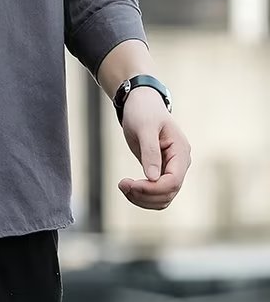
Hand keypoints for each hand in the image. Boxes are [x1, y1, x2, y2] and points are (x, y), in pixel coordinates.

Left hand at [118, 86, 191, 209]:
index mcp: (180, 152)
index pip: (174, 181)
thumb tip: (153, 178)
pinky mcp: (160, 171)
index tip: (131, 185)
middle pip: (168, 193)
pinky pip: (156, 192)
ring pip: (163, 197)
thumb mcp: (144, 128)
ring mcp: (171, 168)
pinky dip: (142, 195)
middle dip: (145, 194)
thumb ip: (150, 152)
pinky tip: (127, 187)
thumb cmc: (143, 111)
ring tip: (122, 186)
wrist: (140, 103)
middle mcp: (180, 163)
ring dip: (142, 198)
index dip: (154, 188)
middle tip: (121, 184)